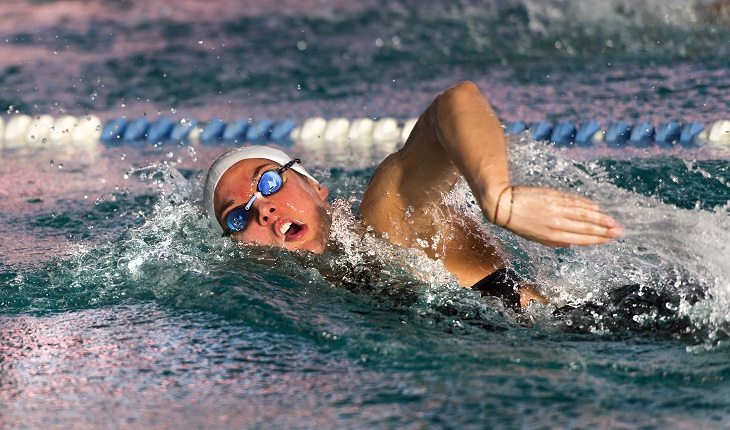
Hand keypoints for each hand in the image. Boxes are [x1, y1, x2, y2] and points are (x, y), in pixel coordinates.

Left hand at [484, 186, 623, 246]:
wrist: (504, 204)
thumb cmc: (518, 223)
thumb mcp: (535, 239)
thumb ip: (554, 242)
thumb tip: (570, 244)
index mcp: (553, 236)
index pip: (581, 239)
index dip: (598, 239)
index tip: (610, 239)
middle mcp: (558, 223)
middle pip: (587, 227)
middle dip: (605, 230)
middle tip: (620, 231)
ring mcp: (558, 209)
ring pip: (584, 214)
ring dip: (601, 218)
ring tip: (613, 221)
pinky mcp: (555, 197)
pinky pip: (575, 202)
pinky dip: (587, 205)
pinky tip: (596, 207)